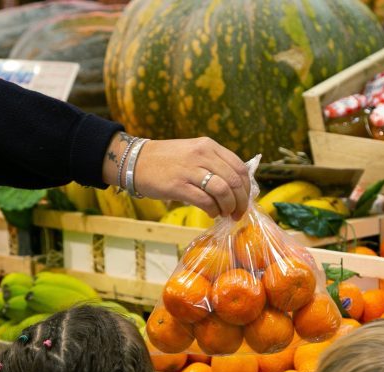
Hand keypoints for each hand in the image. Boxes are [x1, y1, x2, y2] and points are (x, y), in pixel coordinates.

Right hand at [135, 137, 250, 218]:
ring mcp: (190, 169)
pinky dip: (213, 210)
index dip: (247, 188)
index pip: (239, 167)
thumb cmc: (167, 160)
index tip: (245, 200)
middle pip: (234, 181)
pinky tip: (211, 213)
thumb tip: (236, 187)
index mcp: (209, 146)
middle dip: (240, 202)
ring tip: (224, 214)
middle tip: (238, 213)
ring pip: (222, 191)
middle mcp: (202, 155)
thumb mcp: (194, 153)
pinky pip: (205, 201)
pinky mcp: (178, 185)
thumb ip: (214, 164)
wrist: (136, 160)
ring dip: (228, 207)